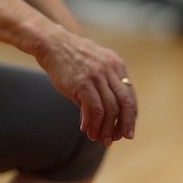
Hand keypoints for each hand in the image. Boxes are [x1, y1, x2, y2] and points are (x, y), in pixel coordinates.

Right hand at [34, 28, 136, 145]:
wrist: (52, 44)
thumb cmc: (72, 59)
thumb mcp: (95, 67)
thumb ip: (103, 87)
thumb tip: (106, 116)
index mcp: (116, 65)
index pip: (130, 95)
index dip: (130, 115)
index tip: (127, 130)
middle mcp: (110, 69)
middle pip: (125, 103)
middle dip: (124, 124)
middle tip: (117, 138)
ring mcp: (96, 76)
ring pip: (109, 109)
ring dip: (104, 128)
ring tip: (99, 138)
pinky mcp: (82, 83)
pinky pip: (93, 109)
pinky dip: (92, 123)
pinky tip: (87, 129)